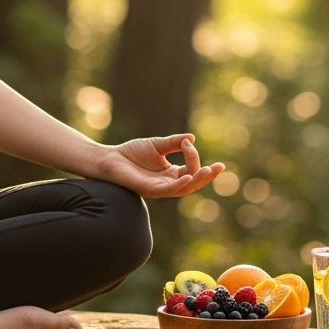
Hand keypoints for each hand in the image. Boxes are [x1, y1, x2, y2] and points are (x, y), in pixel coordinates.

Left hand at [94, 135, 224, 198]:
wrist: (110, 158)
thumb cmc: (132, 153)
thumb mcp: (157, 145)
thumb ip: (174, 143)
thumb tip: (192, 138)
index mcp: (171, 173)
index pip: (190, 170)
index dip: (194, 157)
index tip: (189, 142)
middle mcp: (167, 183)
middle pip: (192, 183)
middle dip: (206, 176)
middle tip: (218, 167)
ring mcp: (159, 188)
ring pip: (183, 189)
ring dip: (196, 180)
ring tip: (206, 170)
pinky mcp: (149, 190)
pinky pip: (167, 191)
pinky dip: (179, 185)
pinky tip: (187, 178)